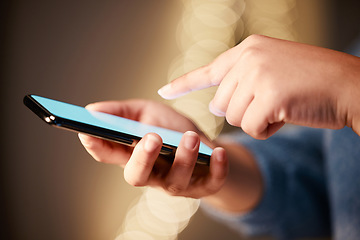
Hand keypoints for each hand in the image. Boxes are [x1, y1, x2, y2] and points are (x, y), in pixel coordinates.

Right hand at [78, 99, 227, 197]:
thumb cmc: (171, 128)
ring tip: (190, 136)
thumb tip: (91, 110)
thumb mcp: (146, 112)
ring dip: (184, 158)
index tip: (87, 131)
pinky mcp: (203, 186)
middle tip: (151, 137)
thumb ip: (122, 112)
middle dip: (143, 159)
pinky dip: (217, 169)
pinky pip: (210, 183)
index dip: (95, 145)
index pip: (107, 154)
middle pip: (137, 176)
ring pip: (175, 180)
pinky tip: (218, 152)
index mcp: (133, 154)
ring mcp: (177, 182)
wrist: (204, 145)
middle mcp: (152, 173)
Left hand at [158, 35, 359, 138]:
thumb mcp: (272, 71)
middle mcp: (249, 57)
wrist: (350, 85)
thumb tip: (214, 104)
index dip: (184, 83)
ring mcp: (258, 74)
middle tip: (273, 101)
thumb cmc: (312, 81)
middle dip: (244, 111)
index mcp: (249, 49)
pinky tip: (286, 115)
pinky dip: (267, 130)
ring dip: (256, 120)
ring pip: (233, 117)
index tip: (164, 92)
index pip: (208, 70)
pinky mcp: (269, 96)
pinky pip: (250, 127)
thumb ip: (240, 83)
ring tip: (282, 105)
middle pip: (222, 103)